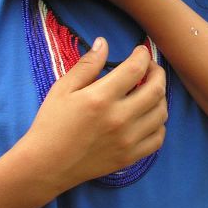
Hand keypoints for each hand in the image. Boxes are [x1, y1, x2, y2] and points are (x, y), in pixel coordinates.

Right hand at [21, 37, 167, 189]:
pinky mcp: (130, 157)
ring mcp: (127, 140)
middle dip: (157, 72)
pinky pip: (158, 138)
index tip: (140, 51)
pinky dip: (159, 124)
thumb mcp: (63, 89)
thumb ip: (87, 65)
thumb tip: (104, 42)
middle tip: (150, 68)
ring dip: (159, 97)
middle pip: (156, 89)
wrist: (46, 165)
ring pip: (161, 113)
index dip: (142, 55)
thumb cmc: (51, 123)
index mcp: (101, 98)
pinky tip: (147, 116)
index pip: (136, 69)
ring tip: (148, 91)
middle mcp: (119, 119)